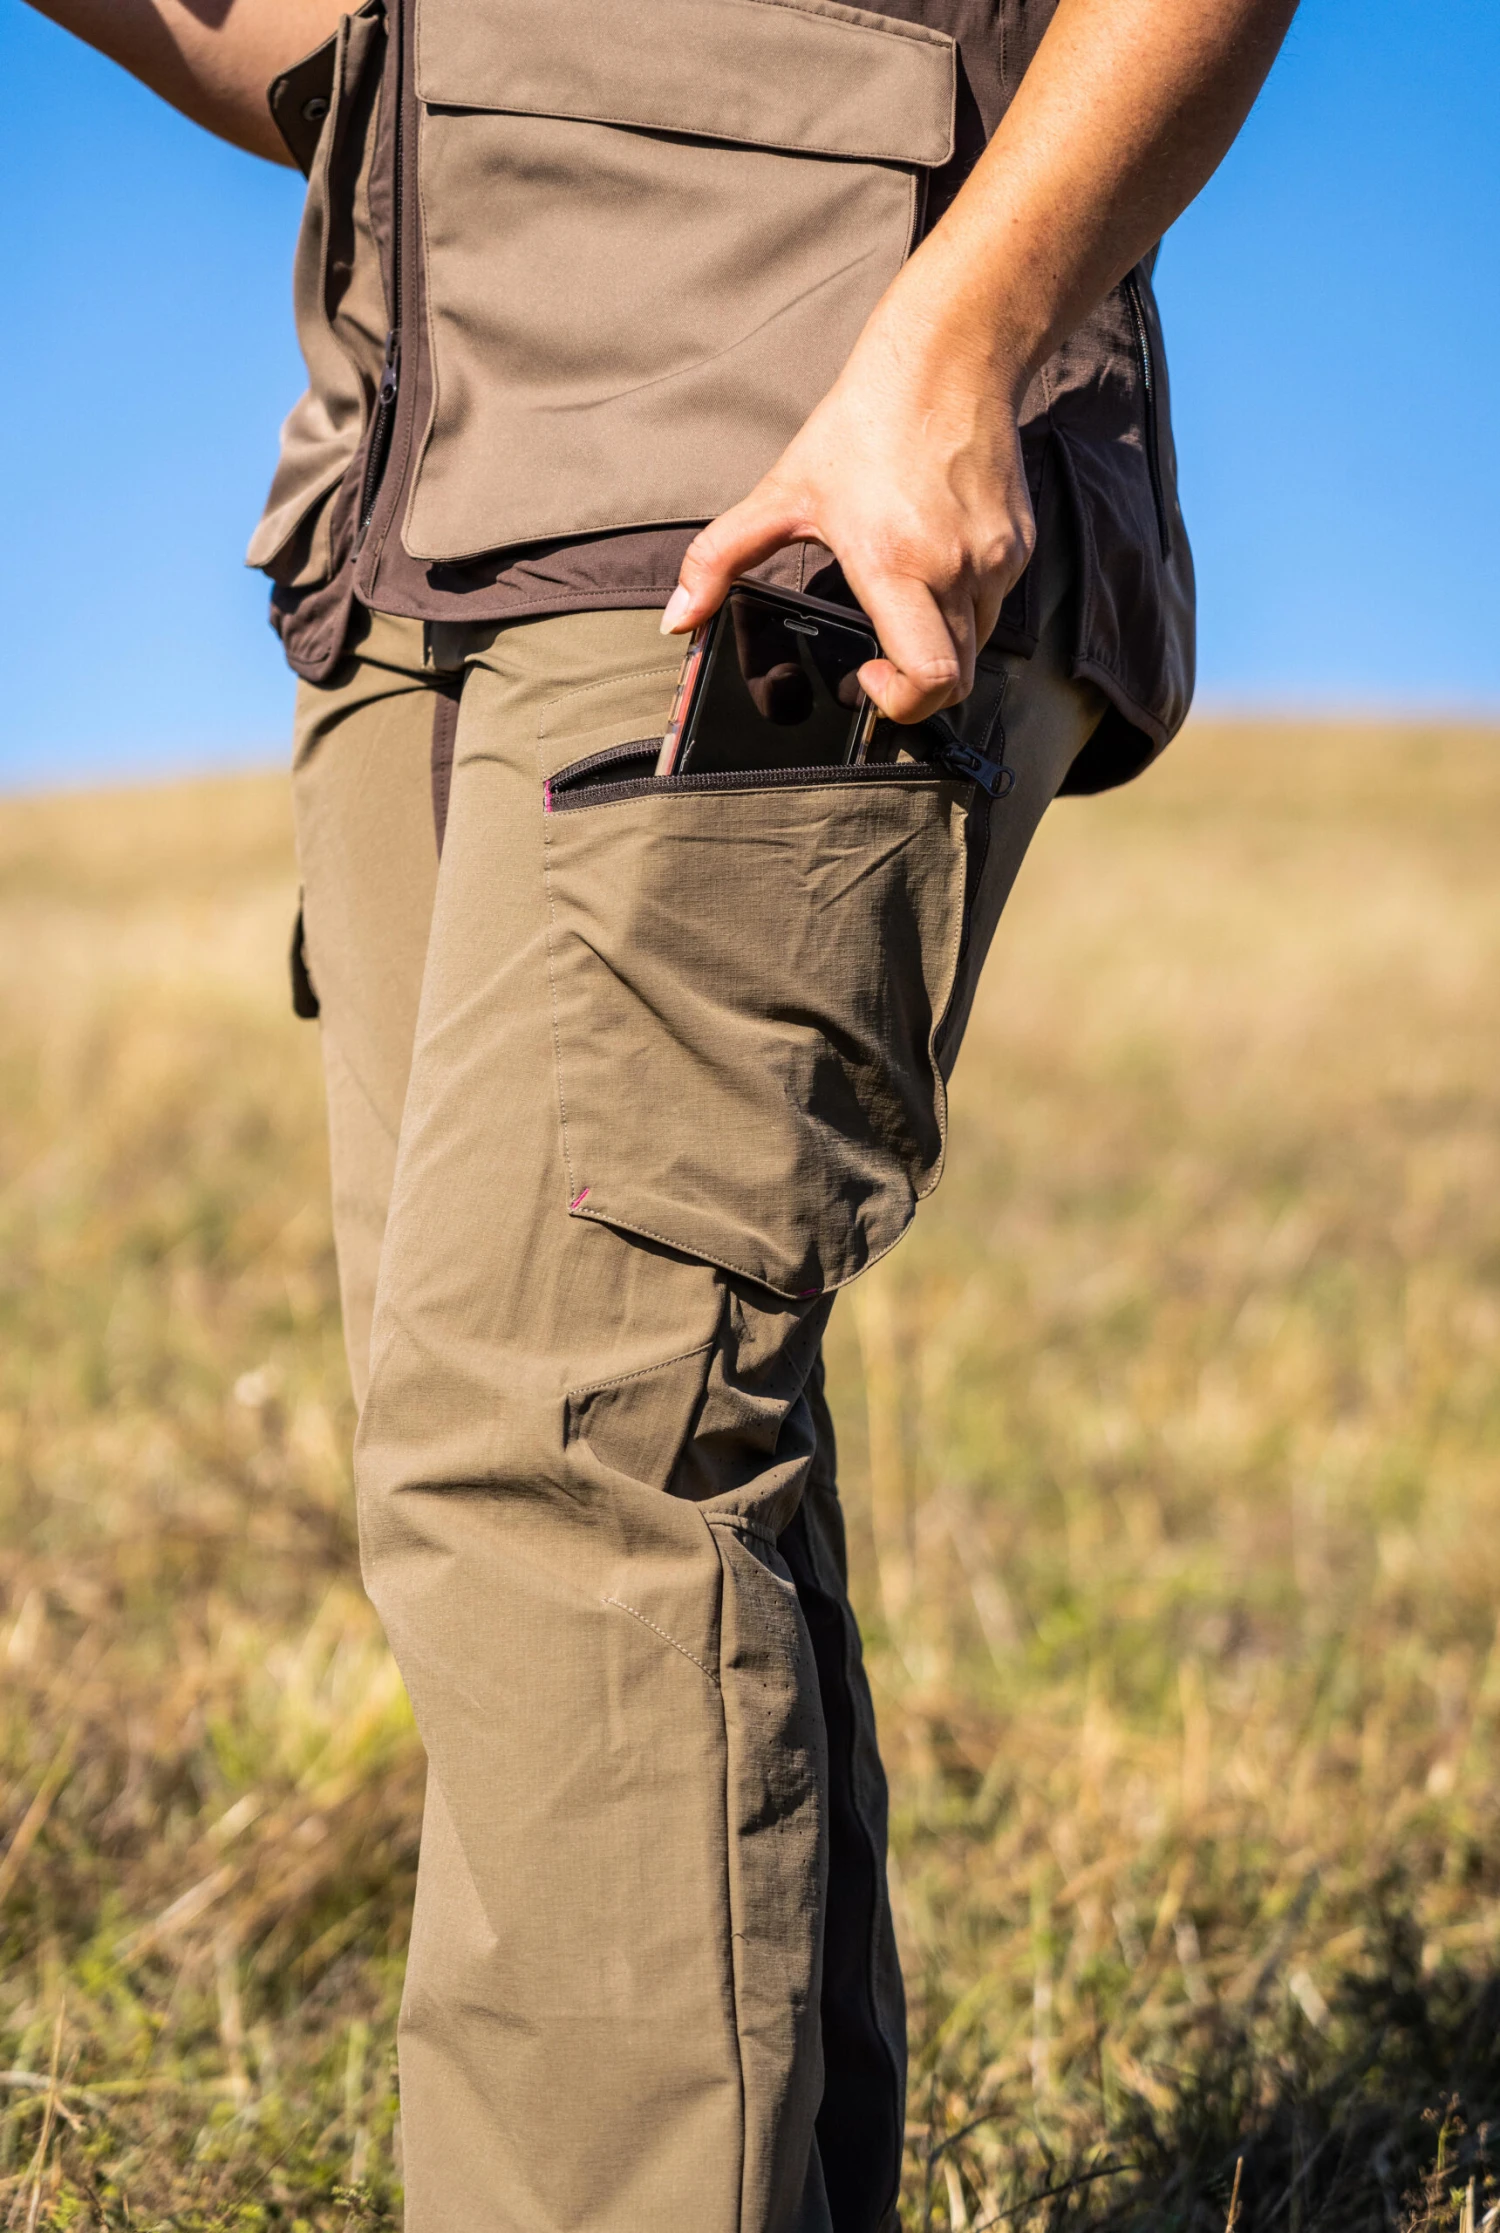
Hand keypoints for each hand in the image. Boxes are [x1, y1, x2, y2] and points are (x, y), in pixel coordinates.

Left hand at [660, 263, 1035, 725]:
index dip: (903, 703)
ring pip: (977, 643)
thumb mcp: (782, 494)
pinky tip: (933, 561)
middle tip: (880, 664)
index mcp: (898, 566)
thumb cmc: (865, 424)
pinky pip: (994, 601)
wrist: (949, 361)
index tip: (871, 680)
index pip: (930, 678)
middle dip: (916, 686)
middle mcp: (956, 570)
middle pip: (956, 680)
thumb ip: (719, 560)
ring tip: (902, 601)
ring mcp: (996, 559)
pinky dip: (964, 603)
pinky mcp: (1018, 545)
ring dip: (941, 643)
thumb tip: (677, 618)